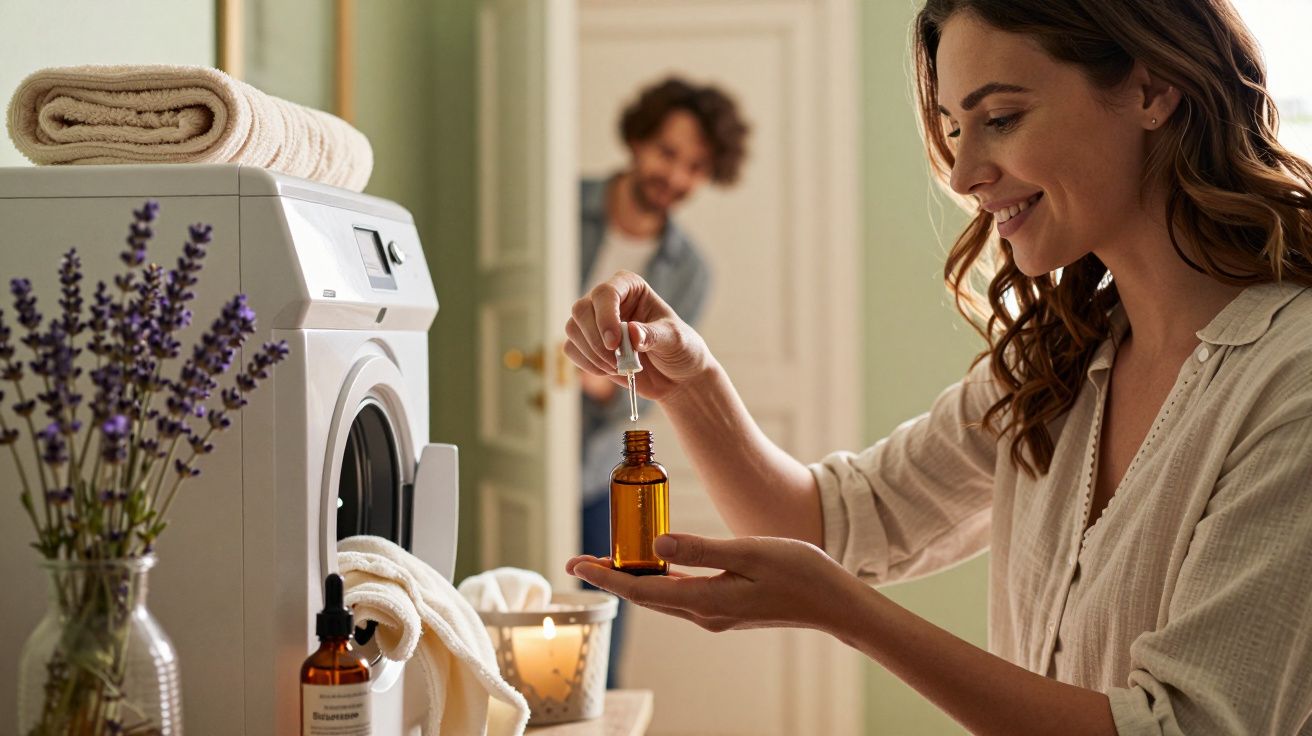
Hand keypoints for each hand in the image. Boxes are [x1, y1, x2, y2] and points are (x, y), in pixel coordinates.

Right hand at [564, 271, 712, 400]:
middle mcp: (609, 300)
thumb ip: (653, 335)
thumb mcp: (675, 339)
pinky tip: (610, 371)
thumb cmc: (681, 349)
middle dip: (595, 340)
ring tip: (618, 367)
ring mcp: (595, 321)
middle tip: (616, 362)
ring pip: (573, 329)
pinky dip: (587, 364)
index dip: (605, 317)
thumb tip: (631, 333)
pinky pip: (571, 349)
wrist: (677, 377)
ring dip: (592, 354)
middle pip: (581, 310)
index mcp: (630, 287)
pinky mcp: (588, 343)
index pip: (606, 292)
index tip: (614, 343)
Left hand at [565, 533, 856, 634]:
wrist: (834, 603)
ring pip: (662, 595)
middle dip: (611, 578)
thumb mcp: (748, 553)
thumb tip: (655, 545)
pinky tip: (656, 564)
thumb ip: (700, 549)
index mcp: (705, 600)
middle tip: (580, 561)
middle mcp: (704, 613)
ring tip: (609, 560)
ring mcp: (716, 614)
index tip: (575, 565)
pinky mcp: (727, 608)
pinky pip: (681, 593)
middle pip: (645, 595)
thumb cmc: (798, 574)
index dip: (605, 577)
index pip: (641, 590)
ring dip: (634, 578)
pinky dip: (660, 579)